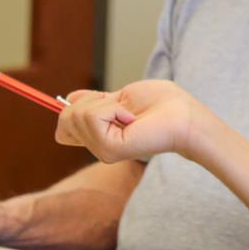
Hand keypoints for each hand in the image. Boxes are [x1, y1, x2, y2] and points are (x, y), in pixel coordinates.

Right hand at [55, 80, 208, 163]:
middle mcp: (98, 149)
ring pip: (77, 114)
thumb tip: (70, 97)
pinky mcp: (110, 149)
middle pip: (65, 119)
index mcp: (99, 138)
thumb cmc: (163, 104)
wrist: (185, 116)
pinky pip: (92, 116)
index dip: (77, 108)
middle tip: (122, 108)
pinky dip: (111, 108)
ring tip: (129, 114)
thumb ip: (95, 102)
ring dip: (105, 104)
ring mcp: (103, 152)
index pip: (63, 128)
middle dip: (91, 101)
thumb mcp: (120, 97)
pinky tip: (131, 118)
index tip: (108, 102)